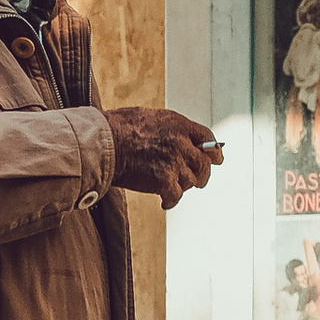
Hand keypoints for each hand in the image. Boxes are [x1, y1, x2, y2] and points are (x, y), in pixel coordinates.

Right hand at [105, 107, 224, 208]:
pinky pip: (176, 196)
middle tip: (198, 180)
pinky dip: (171, 200)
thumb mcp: (149, 118)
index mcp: (178, 124)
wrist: (103, 144)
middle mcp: (181, 142)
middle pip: (203, 164)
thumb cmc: (117, 128)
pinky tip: (165, 201)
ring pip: (190, 181)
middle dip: (202, 174)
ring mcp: (174, 162)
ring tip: (170, 187)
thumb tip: (176, 138)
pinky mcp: (164, 180)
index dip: (214, 151)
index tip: (216, 158)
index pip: (207, 138)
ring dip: (182, 186)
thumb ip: (168, 129)